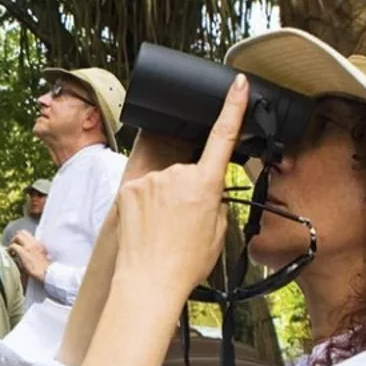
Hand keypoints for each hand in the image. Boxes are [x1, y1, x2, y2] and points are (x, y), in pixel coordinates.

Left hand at [8, 231, 49, 281]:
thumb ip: (37, 251)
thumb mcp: (43, 256)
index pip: (28, 234)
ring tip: (11, 251)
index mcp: (39, 243)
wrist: (46, 273)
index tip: (19, 245)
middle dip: (15, 238)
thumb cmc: (45, 268)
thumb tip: (31, 252)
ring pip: (17, 236)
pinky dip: (9, 249)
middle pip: (22, 232)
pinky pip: (13, 246)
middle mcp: (34, 243)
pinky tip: (10, 255)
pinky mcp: (23, 252)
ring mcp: (28, 247)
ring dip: (12, 242)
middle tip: (13, 246)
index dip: (21, 238)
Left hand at [113, 75, 248, 297]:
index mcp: (205, 183)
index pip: (223, 135)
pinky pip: (144, 188)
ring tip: (164, 229)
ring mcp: (150, 180)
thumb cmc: (185, 263)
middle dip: (189, 190)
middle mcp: (176, 175)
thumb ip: (216, 201)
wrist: (148, 281)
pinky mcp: (129, 188)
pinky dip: (147, 203)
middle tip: (184, 222)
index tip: (237, 83)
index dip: (233, 106)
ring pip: (164, 181)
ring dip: (166, 199)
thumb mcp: (218, 232)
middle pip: (188, 171)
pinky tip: (148, 226)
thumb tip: (208, 191)